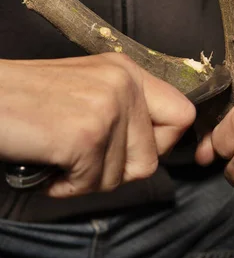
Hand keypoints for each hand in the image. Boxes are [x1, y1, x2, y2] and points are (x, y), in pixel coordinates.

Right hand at [0, 53, 194, 197]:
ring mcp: (107, 108)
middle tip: (82, 160)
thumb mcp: (86, 89)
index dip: (161, 143)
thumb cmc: (27, 100)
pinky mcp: (86, 135)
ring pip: (123, 176)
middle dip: (116, 171)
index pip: (182, 115)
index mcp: (127, 70)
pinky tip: (49, 168)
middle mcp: (124, 83)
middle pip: (152, 158)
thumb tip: (155, 147)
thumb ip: (125, 109)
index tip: (129, 149)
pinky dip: (67, 187)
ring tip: (60, 158)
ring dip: (88, 179)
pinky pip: (93, 184)